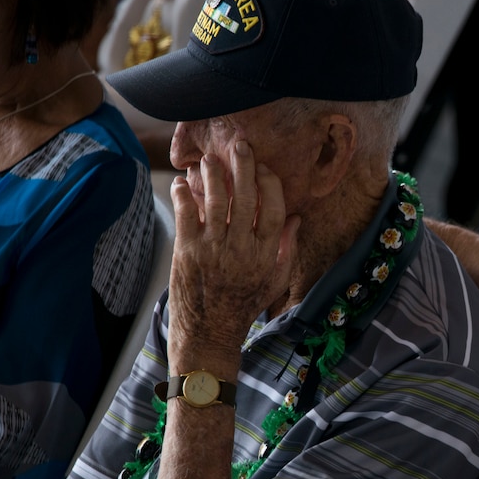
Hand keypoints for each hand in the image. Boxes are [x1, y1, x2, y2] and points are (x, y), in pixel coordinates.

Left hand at [168, 139, 299, 352]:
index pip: (273, 209)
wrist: (210, 332)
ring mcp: (213, 249)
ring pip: (216, 200)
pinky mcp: (188, 251)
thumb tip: (295, 217)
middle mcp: (242, 249)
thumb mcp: (275, 279)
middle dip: (243, 167)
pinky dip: (184, 194)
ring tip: (211, 158)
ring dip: (213, 174)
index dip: (270, 184)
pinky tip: (183, 182)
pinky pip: (187, 213)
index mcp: (266, 255)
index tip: (264, 168)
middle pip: (246, 198)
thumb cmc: (244, 305)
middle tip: (240, 146)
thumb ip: (286, 247)